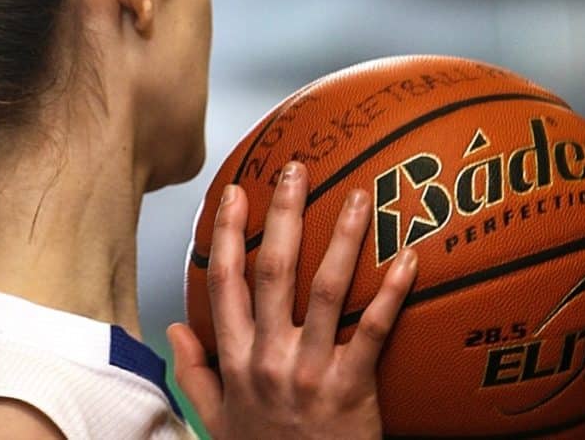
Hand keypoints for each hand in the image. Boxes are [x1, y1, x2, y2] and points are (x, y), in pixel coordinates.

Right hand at [168, 161, 417, 439]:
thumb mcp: (216, 420)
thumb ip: (194, 373)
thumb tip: (175, 328)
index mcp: (237, 360)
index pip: (224, 283)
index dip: (225, 234)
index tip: (234, 193)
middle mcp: (269, 358)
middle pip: (273, 272)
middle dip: (282, 215)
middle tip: (295, 170)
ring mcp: (311, 371)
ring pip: (326, 291)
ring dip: (342, 238)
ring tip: (358, 195)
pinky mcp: (352, 388)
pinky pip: (373, 332)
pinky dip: (392, 293)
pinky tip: (408, 257)